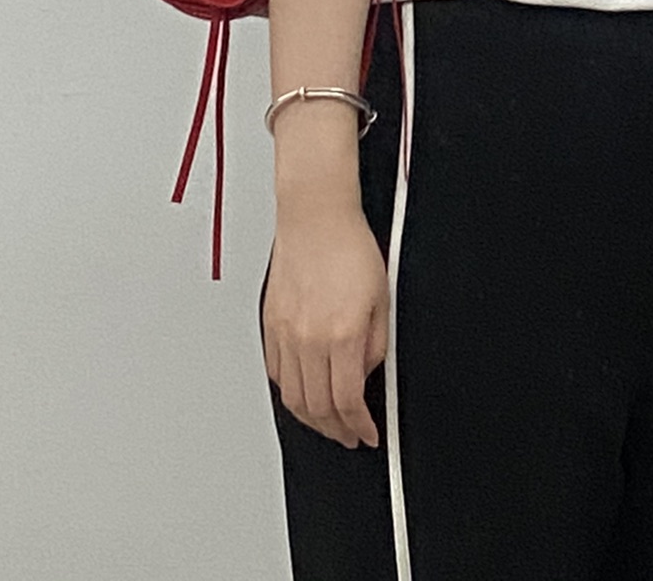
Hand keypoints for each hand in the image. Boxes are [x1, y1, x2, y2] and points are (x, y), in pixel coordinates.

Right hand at [262, 212, 389, 448]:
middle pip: (318, 408)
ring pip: (292, 398)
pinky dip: (289, 393)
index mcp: (343, 334)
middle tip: (349, 435)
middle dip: (337, 430)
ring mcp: (286, 334)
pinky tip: (302, 393)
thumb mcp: (382, 298)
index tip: (368, 434)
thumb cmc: (350, 248)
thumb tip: (366, 375)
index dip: (360, 426)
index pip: (348, 401)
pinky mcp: (270, 326)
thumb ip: (376, 345)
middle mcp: (310, 339)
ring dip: (312, 419)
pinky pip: (276, 374)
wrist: (316, 218)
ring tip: (327, 424)